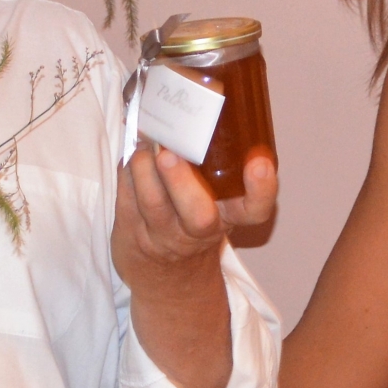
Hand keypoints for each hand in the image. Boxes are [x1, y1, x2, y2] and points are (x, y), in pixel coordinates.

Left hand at [110, 146, 276, 387]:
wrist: (169, 282)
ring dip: (143, 167)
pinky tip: (130, 154)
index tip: (259, 162)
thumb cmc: (194, 225)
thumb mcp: (217, 205)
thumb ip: (215, 167)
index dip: (262, 188)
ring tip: (142, 141)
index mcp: (230, 217)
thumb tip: (200, 104)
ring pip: (152, 203)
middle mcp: (199, 231)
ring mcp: (163, 238)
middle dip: (182, 182)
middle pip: (199, 215)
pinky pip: (125, 199)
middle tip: (169, 153)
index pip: (256, 210)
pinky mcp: (131, 235)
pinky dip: (125, 172)